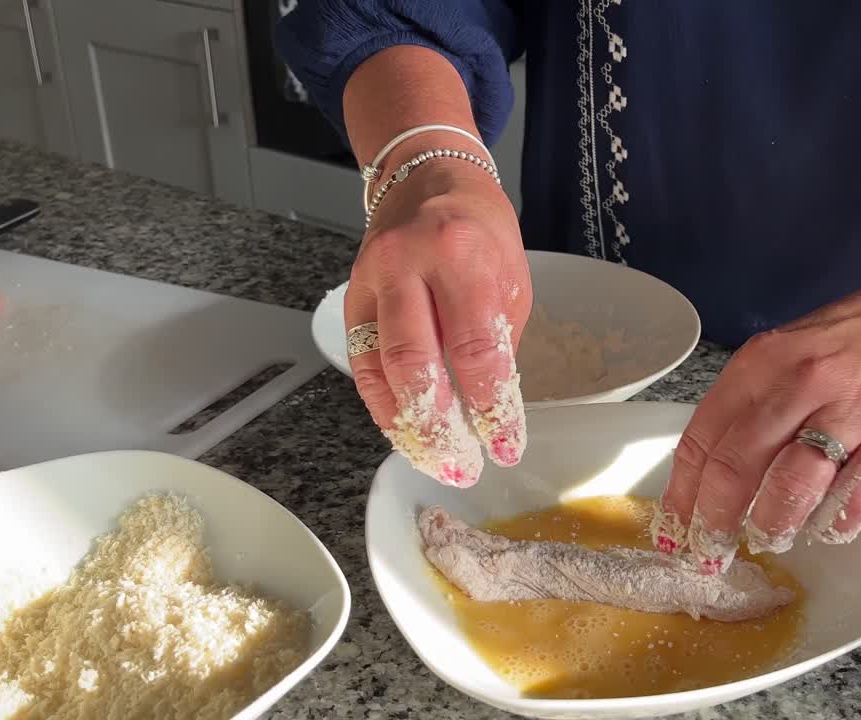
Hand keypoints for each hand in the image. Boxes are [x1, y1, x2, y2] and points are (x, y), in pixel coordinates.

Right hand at [344, 151, 530, 486]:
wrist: (428, 179)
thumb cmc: (478, 229)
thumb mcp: (510, 276)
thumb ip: (499, 339)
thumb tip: (492, 410)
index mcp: (461, 254)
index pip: (475, 348)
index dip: (491, 407)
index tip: (505, 446)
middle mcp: (408, 265)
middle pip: (416, 364)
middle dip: (441, 427)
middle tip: (463, 466)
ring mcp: (372, 282)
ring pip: (380, 370)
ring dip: (408, 426)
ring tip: (435, 461)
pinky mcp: (350, 299)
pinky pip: (361, 364)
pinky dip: (383, 404)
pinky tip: (406, 432)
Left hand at [651, 252, 860, 572]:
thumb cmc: (852, 343)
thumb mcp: (786, 353)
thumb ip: (749, 407)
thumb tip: (704, 481)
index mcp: (763, 362)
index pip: (704, 436)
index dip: (683, 493)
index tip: (676, 529)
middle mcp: (803, 382)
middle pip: (737, 466)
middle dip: (716, 521)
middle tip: (712, 552)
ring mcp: (855, 408)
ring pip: (792, 485)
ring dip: (772, 524)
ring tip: (768, 538)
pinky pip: (857, 496)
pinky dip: (834, 522)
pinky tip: (825, 529)